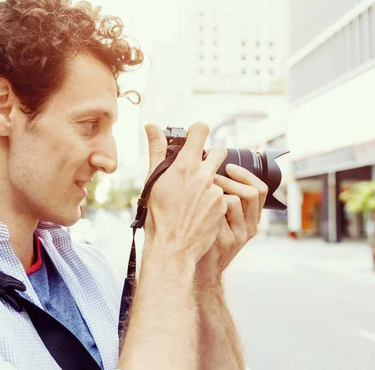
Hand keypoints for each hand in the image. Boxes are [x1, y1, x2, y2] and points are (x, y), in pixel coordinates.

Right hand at [143, 123, 227, 263]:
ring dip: (210, 181)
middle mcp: (203, 175)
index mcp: (184, 165)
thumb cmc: (157, 215)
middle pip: (219, 151)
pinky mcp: (223, 206)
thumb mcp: (152, 180)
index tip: (194, 137)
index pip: (201, 131)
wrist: (172, 247)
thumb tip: (151, 126)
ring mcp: (216, 191)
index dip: (198, 131)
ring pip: (219, 176)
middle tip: (198, 166)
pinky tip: (200, 210)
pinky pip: (222, 196)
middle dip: (211, 155)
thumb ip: (156, 150)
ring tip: (194, 196)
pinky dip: (213, 199)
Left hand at [195, 164, 267, 286]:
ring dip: (215, 191)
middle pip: (250, 193)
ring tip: (202, 190)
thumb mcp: (223, 220)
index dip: (246, 174)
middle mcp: (250, 228)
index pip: (260, 190)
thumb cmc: (207, 239)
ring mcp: (238, 236)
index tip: (229, 166)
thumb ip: (226, 201)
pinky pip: (216, 214)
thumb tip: (217, 169)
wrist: (200, 270)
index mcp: (252, 219)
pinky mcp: (223, 241)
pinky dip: (205, 206)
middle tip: (211, 176)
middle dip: (229, 180)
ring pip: (232, 201)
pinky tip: (195, 206)